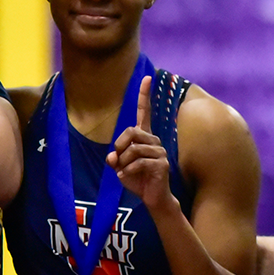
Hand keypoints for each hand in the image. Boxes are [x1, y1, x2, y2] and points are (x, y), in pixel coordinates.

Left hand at [108, 77, 177, 211]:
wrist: (153, 197)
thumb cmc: (137, 179)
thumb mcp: (120, 167)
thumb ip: (115, 158)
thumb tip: (112, 155)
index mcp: (144, 137)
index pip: (145, 112)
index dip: (145, 95)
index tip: (147, 77)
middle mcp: (154, 141)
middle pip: (131, 132)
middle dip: (119, 146)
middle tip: (116, 160)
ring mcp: (159, 151)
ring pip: (133, 149)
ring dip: (122, 162)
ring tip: (123, 172)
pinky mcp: (161, 164)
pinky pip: (138, 162)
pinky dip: (127, 171)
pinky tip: (125, 176)